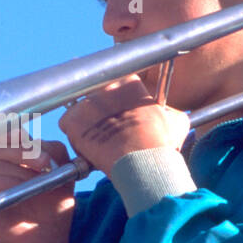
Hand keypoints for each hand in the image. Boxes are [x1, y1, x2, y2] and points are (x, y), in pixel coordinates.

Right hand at [0, 139, 74, 242]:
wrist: (46, 242)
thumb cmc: (54, 209)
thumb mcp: (63, 175)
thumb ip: (54, 151)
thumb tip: (38, 142)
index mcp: (14, 158)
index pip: (6, 134)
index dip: (17, 134)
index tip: (33, 140)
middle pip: (0, 146)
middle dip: (24, 153)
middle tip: (45, 164)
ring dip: (20, 174)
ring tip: (38, 189)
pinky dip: (5, 186)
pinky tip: (20, 195)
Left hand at [58, 75, 190, 176]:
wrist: (142, 161)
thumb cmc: (160, 144)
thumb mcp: (175, 121)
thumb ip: (168, 110)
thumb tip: (168, 113)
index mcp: (128, 81)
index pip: (114, 81)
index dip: (113, 97)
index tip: (115, 106)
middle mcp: (104, 86)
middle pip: (94, 92)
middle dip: (97, 106)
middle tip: (103, 121)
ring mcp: (86, 102)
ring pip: (79, 107)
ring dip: (85, 120)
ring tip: (96, 137)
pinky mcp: (72, 120)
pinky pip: (66, 123)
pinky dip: (73, 134)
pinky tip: (86, 144)